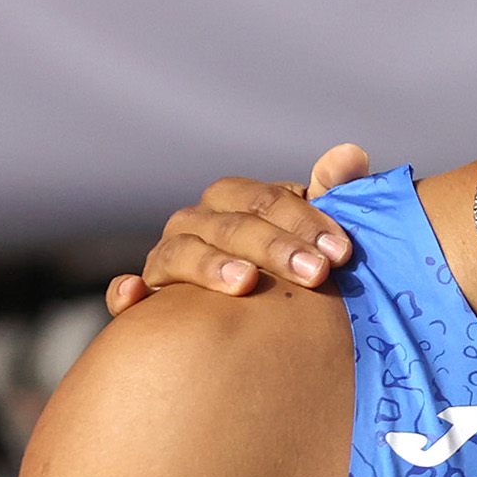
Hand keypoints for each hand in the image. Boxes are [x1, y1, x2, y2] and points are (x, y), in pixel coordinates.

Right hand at [105, 143, 371, 314]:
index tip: (341, 251)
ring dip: (210, 265)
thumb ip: (333, 193)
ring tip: (246, 283)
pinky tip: (138, 295)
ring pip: (180, 252)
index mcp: (235, 202)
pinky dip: (126, 291)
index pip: (264, 199)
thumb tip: (351, 153)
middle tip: (316, 274)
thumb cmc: (290, 264)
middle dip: (275, 247)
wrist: (254, 323)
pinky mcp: (147, 299)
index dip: (304, 220)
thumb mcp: (313, 230)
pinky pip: (125, 295)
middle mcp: (196, 224)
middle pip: (229, 226)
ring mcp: (167, 259)